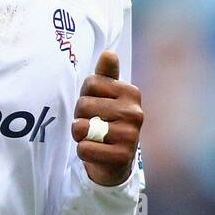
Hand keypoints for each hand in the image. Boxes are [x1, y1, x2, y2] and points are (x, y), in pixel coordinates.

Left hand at [71, 50, 143, 186]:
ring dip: (80, 135)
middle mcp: (135, 112)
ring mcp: (131, 135)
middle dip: (80, 117)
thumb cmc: (107, 122)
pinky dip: (83, 151)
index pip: (90, 83)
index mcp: (131, 92)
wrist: (115, 161)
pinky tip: (96, 152)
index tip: (96, 107)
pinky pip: (84, 148)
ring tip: (94, 138)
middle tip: (93, 126)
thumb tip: (109, 53)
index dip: (84, 96)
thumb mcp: (106, 96)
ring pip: (81, 127)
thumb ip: (105, 76)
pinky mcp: (122, 156)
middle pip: (83, 105)